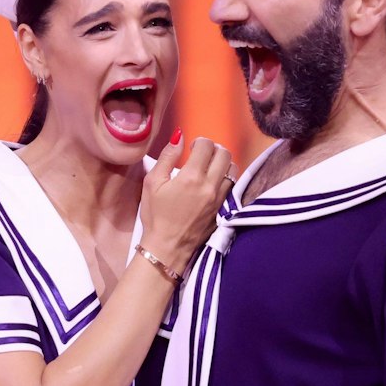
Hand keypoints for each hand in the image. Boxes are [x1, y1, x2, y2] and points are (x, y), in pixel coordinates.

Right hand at [138, 134, 235, 264]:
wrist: (167, 249)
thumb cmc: (155, 216)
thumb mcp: (152, 183)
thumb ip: (167, 157)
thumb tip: (179, 136)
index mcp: (191, 177)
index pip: (207, 146)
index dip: (200, 141)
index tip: (192, 148)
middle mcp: (210, 186)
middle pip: (225, 154)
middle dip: (214, 149)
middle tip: (202, 155)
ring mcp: (219, 200)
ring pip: (233, 170)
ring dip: (223, 163)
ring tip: (210, 168)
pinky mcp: (223, 210)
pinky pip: (232, 187)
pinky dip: (226, 179)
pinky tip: (213, 183)